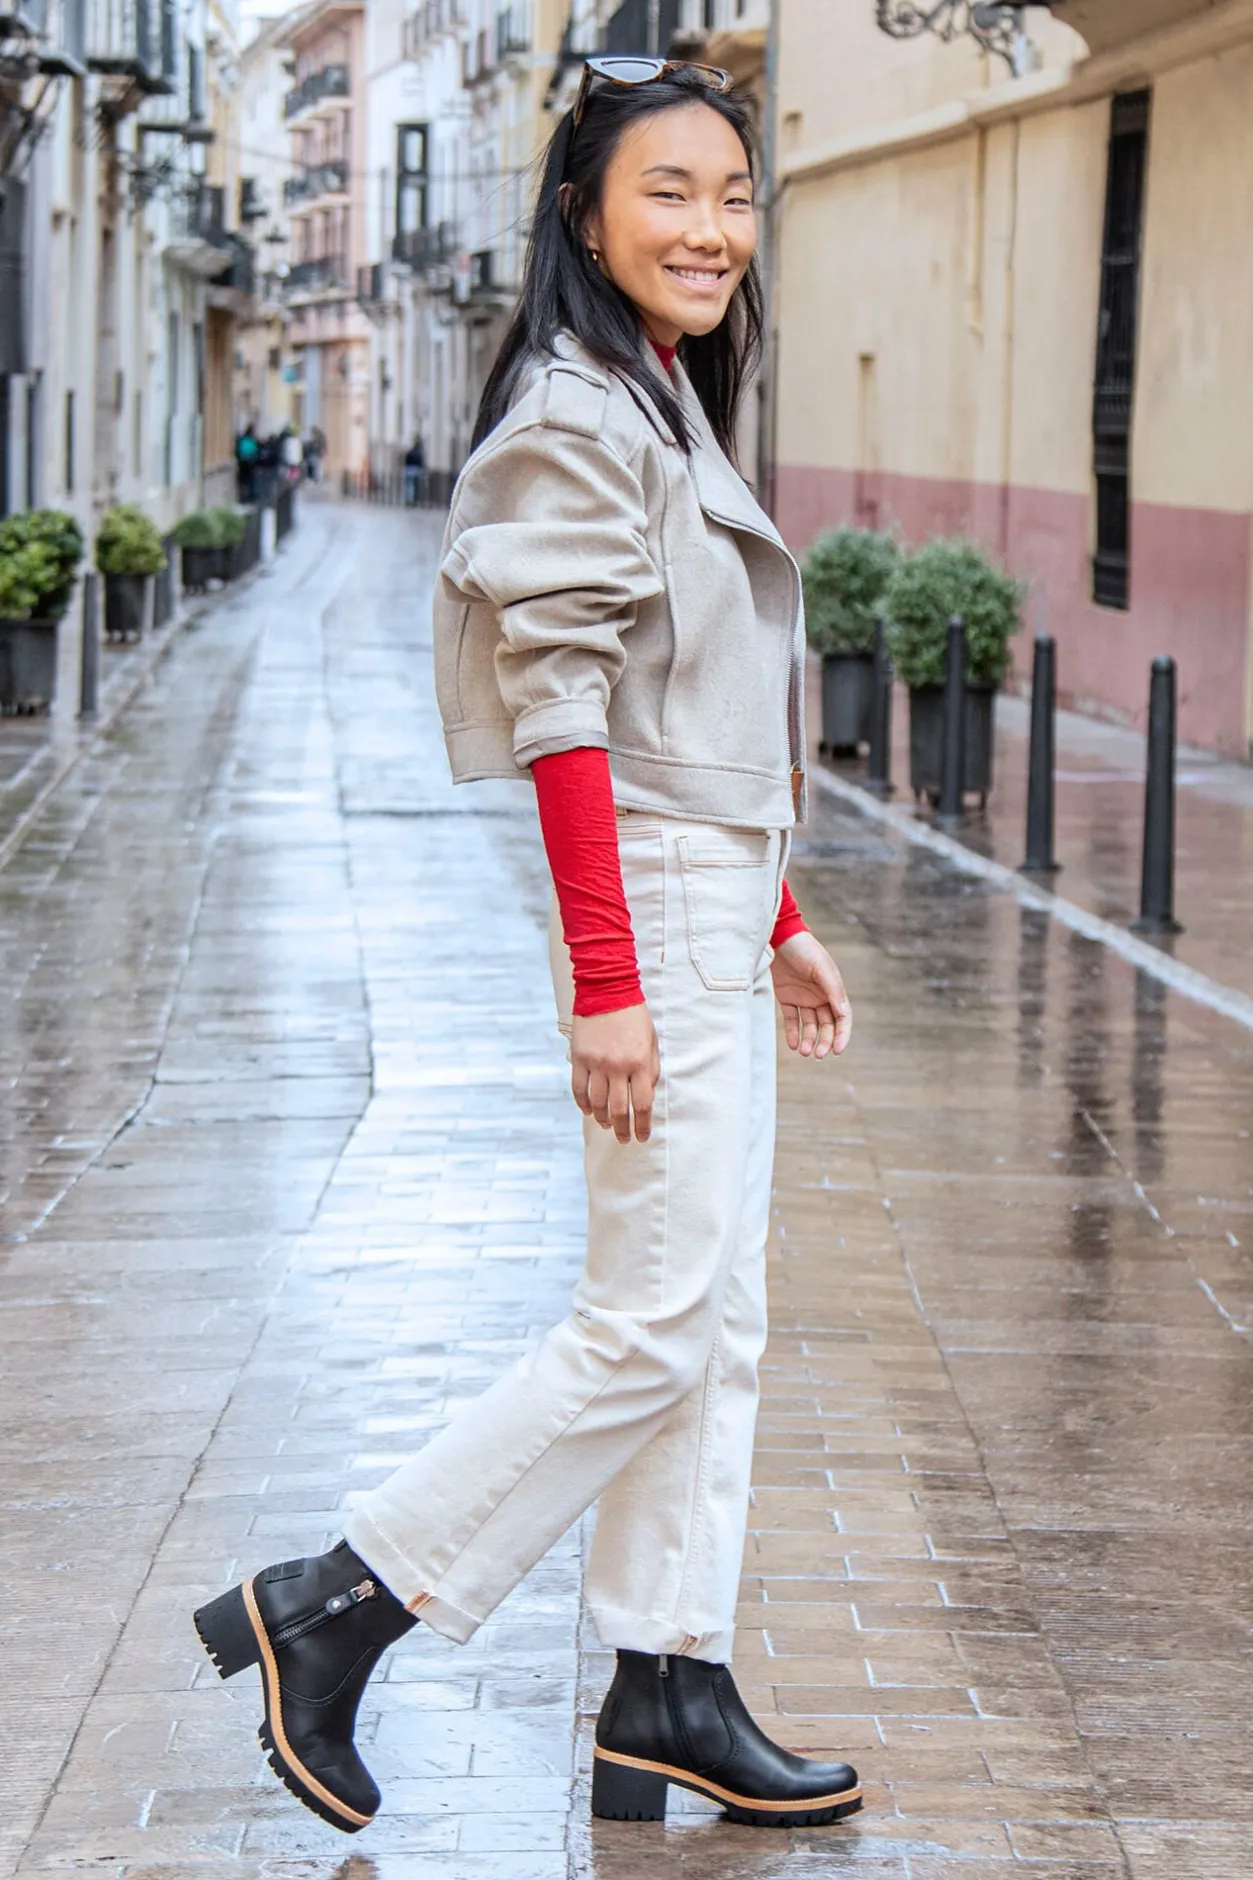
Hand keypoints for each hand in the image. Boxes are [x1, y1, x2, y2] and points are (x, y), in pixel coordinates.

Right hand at [570, 1003, 660, 1143]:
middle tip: (624, 1139)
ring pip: (597, 1103)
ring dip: (602, 1119)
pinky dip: (583, 1104)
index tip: (643, 1137)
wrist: (607, 991)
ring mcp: (596, 1063)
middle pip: (619, 1109)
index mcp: (639, 1062)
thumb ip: (651, 1069)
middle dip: (623, 1129)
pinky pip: (579, 1089)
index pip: (642, 1104)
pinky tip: (588, 1111)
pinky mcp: (579, 1058)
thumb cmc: (634, 1016)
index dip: (643, 1125)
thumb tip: (646, 1096)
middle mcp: (618, 1066)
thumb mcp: (652, 1041)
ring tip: (607, 1125)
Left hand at [770, 932, 851, 1058]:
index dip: (842, 1035)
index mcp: (833, 989)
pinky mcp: (786, 997)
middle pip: (827, 1025)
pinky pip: (792, 1019)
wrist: (778, 936)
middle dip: (824, 1041)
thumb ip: (832, 989)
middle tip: (817, 1054)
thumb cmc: (804, 948)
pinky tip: (793, 1044)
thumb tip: (843, 1014)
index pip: (842, 1018)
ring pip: (810, 1025)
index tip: (837, 1051)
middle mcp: (820, 996)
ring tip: (803, 1051)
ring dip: (808, 1039)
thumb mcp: (821, 967)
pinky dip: (793, 1033)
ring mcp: (803, 998)